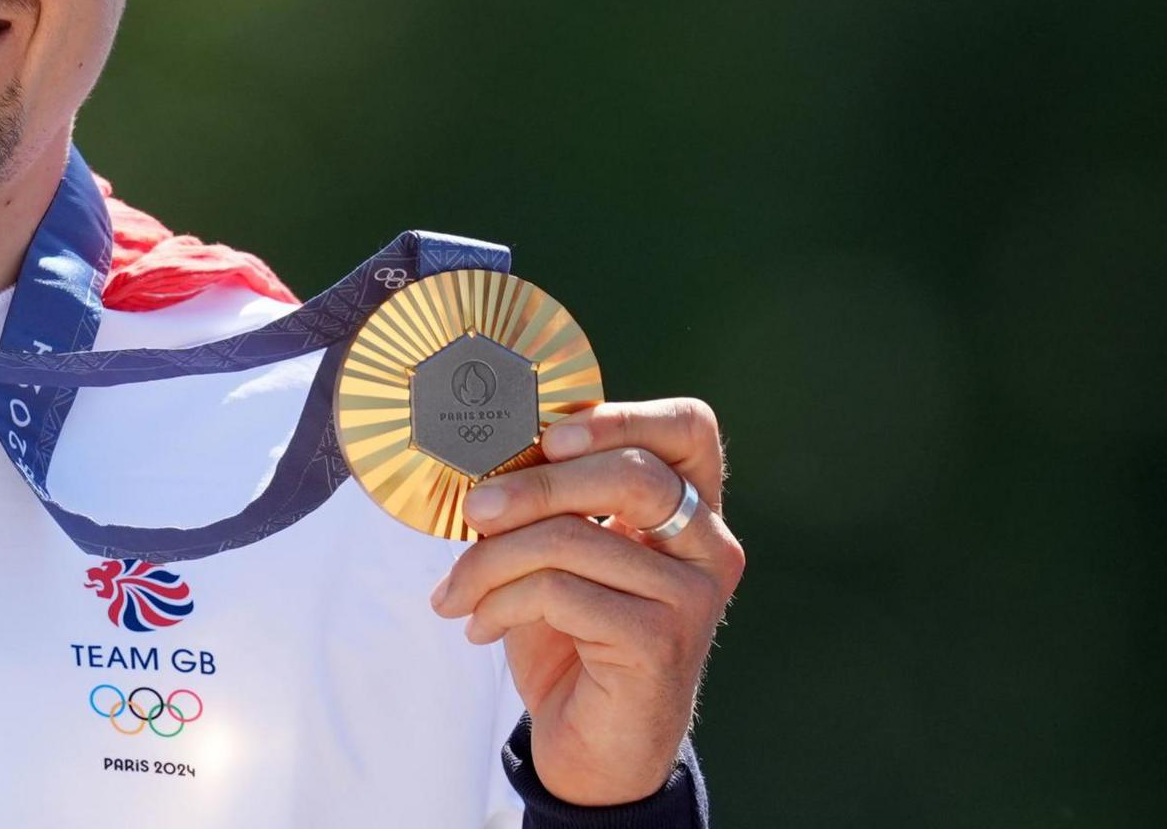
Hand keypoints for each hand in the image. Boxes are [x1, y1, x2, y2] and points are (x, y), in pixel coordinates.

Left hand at [428, 397, 743, 805]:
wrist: (592, 749)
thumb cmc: (572, 636)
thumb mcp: (560, 553)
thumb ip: (549, 499)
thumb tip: (489, 451)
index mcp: (692, 509)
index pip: (690, 428)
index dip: (623, 417)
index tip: (550, 436)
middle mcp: (709, 546)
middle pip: (629, 474)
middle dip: (533, 486)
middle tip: (473, 508)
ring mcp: (692, 596)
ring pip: (574, 538)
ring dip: (492, 560)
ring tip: (457, 590)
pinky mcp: (661, 642)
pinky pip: (559, 592)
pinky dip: (501, 603)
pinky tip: (479, 627)